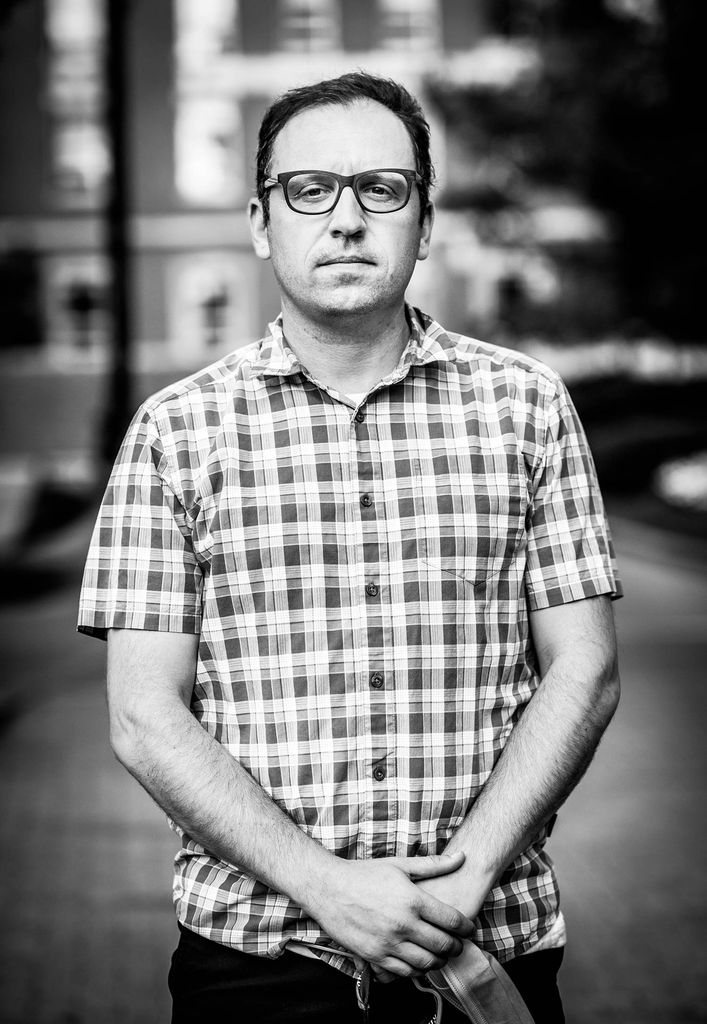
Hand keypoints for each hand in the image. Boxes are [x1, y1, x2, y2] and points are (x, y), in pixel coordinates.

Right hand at [305, 851, 474, 980]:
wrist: (328, 888)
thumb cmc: (364, 874)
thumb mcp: (399, 864)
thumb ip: (433, 864)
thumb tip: (462, 856)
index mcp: (413, 900)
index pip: (452, 921)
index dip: (466, 928)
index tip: (469, 929)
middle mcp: (404, 925)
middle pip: (444, 945)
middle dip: (456, 947)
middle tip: (457, 944)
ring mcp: (389, 943)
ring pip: (427, 963)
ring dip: (439, 961)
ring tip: (440, 954)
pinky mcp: (375, 957)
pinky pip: (404, 972)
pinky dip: (417, 970)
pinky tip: (418, 960)